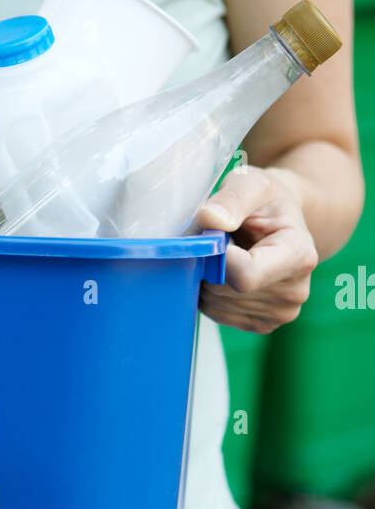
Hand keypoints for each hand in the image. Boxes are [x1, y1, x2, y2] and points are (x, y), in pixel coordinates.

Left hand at [196, 165, 317, 333]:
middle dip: (209, 265)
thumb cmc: (266, 201)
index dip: (217, 258)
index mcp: (299, 254)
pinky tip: (227, 274)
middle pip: (226, 291)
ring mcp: (280, 313)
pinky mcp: (261, 325)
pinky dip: (211, 294)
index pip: (246, 275)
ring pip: (216, 304)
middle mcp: (296, 291)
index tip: (213, 236)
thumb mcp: (252, 183)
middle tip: (219, 241)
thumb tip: (210, 220)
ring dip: (207, 279)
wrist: (281, 223)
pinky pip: (217, 314)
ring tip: (228, 255)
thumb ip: (232, 198)